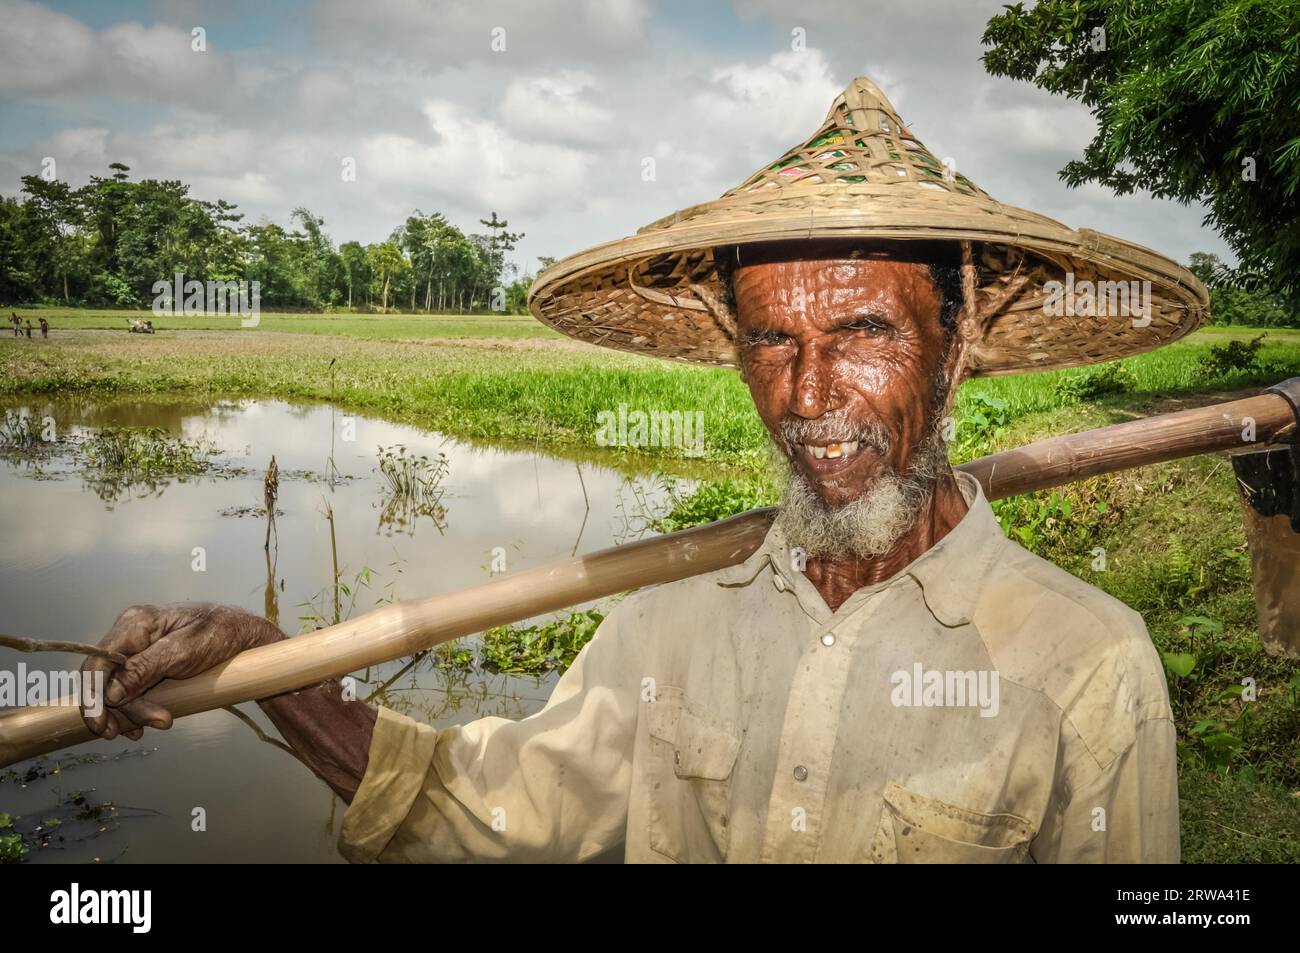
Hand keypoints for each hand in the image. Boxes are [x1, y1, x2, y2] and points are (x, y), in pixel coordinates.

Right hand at [80, 603, 283, 740]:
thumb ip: (146, 669)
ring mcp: (136, 651)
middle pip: (105, 680)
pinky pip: (129, 691)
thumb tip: (111, 693)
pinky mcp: (145, 665)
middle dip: (121, 709)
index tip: (101, 725)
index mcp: (135, 624)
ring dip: (132, 712)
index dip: (92, 696)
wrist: (244, 636)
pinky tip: (144, 724)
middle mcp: (128, 636)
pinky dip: (136, 709)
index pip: (97, 662)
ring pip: (117, 690)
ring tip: (160, 722)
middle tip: (142, 730)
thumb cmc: (220, 635)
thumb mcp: (184, 651)